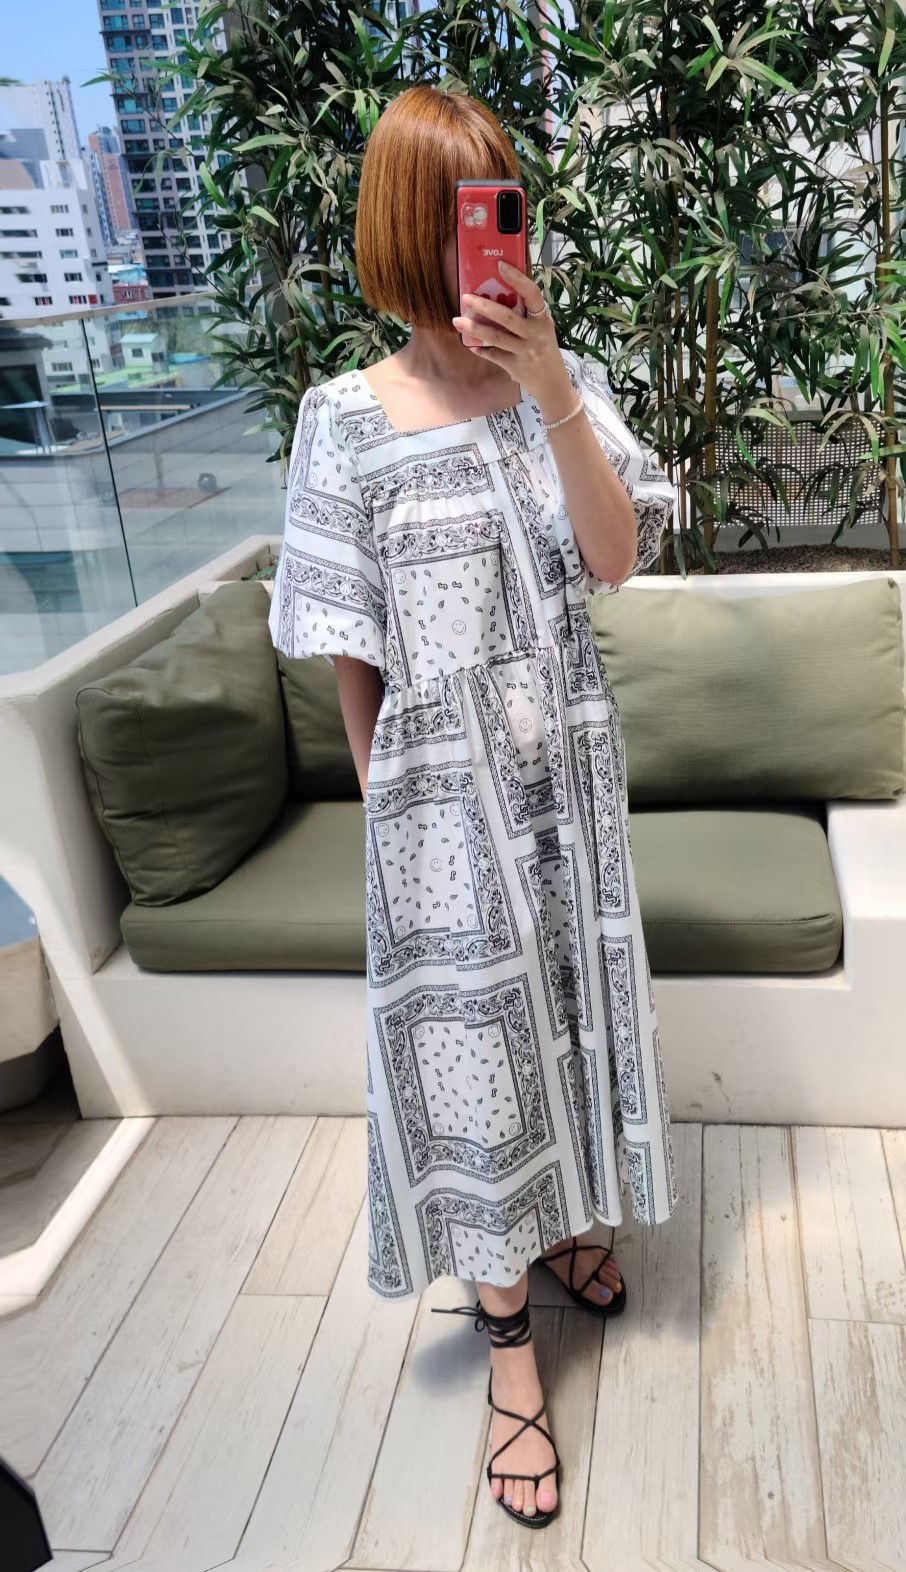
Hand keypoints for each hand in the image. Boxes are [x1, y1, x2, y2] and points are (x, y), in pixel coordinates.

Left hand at [452, 260, 576, 421]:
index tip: (500, 265)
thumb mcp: (543, 329)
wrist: (553, 384)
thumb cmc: (545, 350)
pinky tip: (471, 345)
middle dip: (485, 306)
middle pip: (507, 317)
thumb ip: (526, 315)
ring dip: (475, 329)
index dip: (517, 278)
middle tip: (467, 297)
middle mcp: (535, 335)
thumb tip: (499, 295)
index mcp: (543, 320)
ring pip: (496, 337)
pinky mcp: (515, 367)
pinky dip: (481, 350)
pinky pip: (493, 355)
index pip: (532, 294)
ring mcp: (525, 352)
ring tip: (457, 321)